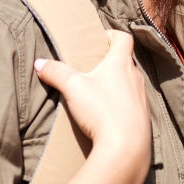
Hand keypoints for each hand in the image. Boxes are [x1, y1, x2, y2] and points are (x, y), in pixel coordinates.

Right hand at [34, 30, 150, 183]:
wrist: (126, 148)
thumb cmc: (102, 111)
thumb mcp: (73, 87)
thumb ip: (56, 73)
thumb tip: (39, 63)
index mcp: (120, 63)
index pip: (124, 38)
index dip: (113, 35)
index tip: (101, 39)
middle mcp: (135, 77)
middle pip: (126, 61)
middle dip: (111, 62)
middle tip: (93, 67)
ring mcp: (142, 97)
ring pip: (130, 83)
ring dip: (117, 84)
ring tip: (98, 92)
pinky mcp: (144, 117)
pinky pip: (133, 104)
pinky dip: (121, 104)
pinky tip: (108, 115)